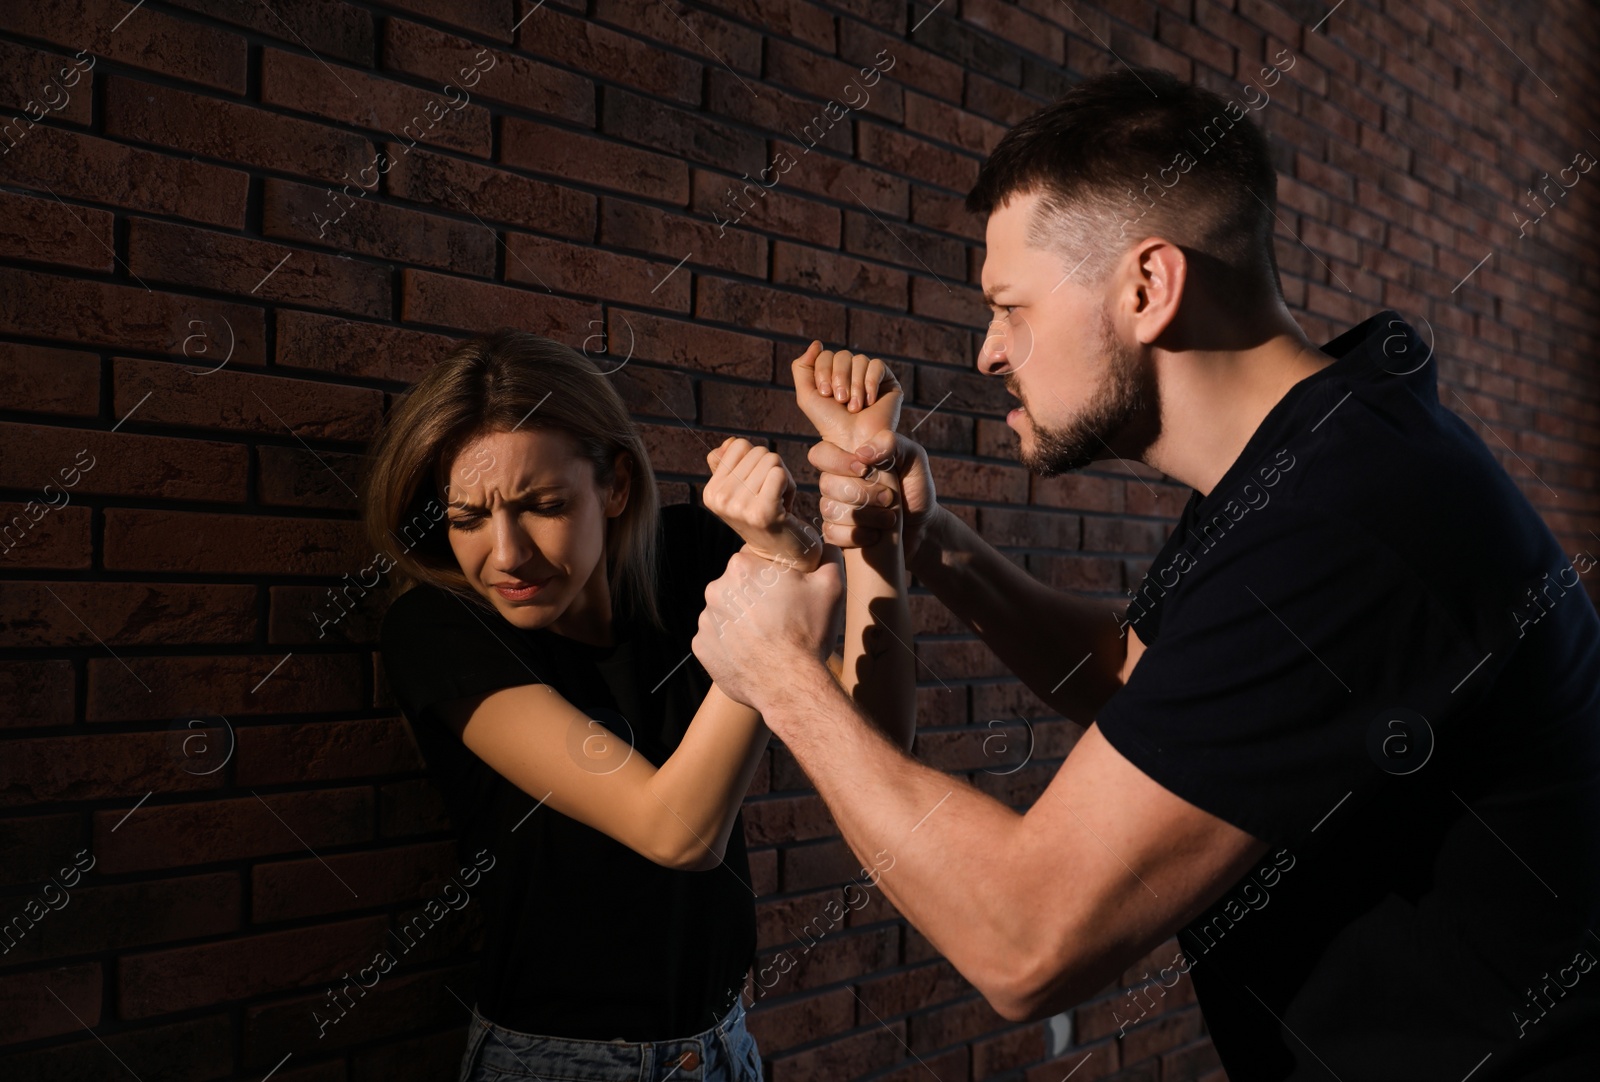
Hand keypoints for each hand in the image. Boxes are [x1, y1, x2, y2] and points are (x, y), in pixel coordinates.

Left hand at [693, 549, 844, 711]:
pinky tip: (752, 653)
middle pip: (737, 586)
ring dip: (742, 620)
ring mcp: (705, 620)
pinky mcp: (701, 647)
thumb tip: (824, 547)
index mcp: (741, 567)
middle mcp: (716, 589)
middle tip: (779, 616)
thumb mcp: (831, 587)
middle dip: (755, 596)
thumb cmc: (808, 633)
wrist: (789, 685)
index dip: (772, 573)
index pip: (753, 558)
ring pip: (726, 612)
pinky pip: (717, 639)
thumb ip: (827, 557)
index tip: (784, 589)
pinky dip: (731, 644)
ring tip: (766, 638)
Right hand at [703, 437, 822, 571]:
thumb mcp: (743, 488)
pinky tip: (785, 506)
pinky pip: (779, 474)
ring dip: (783, 479)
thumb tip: (728, 443)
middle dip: (772, 470)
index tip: (758, 488)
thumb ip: (730, 464)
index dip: (756, 462)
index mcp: (711, 492)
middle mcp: (719, 499)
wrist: (784, 555)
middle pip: (757, 452)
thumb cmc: (767, 515)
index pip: (738, 446)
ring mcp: (739, 507)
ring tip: (778, 504)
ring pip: (771, 460)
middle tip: (772, 498)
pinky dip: (789, 485)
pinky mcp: (762, 512)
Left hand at [792, 341, 902, 451]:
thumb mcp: (807, 396)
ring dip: (855, 385)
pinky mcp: (887, 381)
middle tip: (841, 400)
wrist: (855, 442)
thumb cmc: (830, 423)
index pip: (825, 355)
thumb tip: (816, 343)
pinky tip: (869, 401)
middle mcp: (850, 373)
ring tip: (855, 407)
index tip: (825, 394)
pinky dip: (870, 383)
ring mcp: (869, 376)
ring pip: (859, 360)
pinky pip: (877, 365)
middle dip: (839, 377)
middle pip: (842, 355)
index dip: (823, 371)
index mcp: (832, 375)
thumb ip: (802, 368)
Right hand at [807, 430, 940, 563]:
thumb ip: (891, 443)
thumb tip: (862, 453)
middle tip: (889, 498)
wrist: (923, 526)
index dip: (838, 462)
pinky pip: (831, 533)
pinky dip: (856, 536)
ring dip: (864, 516)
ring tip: (889, 518)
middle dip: (862, 493)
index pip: (821, 454)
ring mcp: (833, 508)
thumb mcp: (913, 458)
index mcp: (849, 460)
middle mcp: (836, 482)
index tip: (864, 469)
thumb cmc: (914, 488)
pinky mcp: (836, 533)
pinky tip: (875, 535)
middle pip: (826, 484)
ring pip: (829, 509)